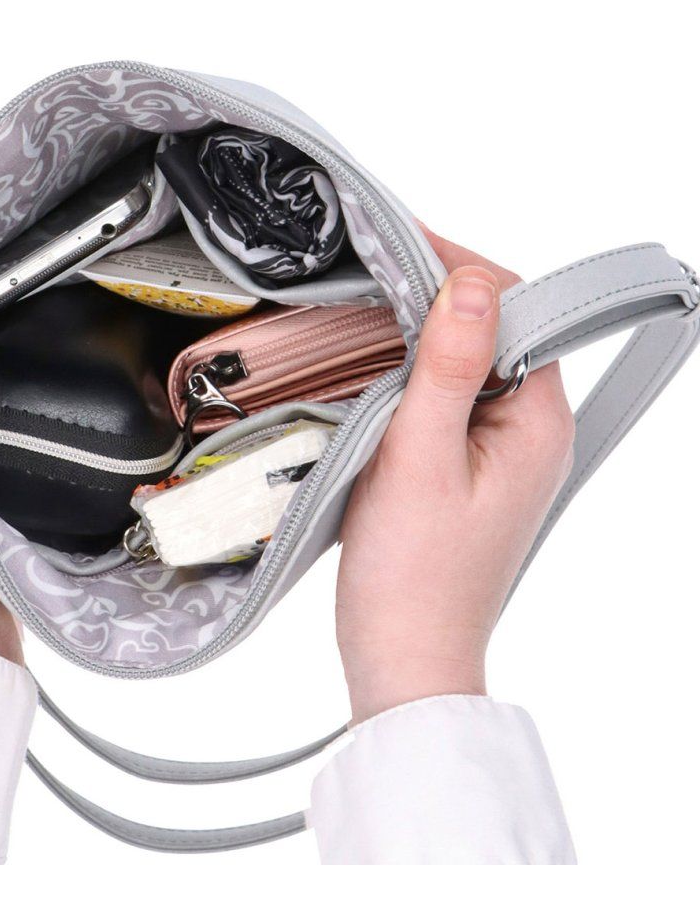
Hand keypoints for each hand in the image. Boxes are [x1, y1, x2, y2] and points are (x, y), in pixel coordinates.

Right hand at [336, 230, 573, 722]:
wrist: (404, 660)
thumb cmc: (414, 580)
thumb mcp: (420, 461)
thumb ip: (446, 369)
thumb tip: (468, 286)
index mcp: (538, 422)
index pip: (512, 307)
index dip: (455, 266)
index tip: (395, 239)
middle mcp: (531, 430)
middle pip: (491, 326)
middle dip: (430, 290)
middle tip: (365, 265)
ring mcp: (501, 450)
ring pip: (465, 359)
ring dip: (415, 330)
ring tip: (359, 305)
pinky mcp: (467, 467)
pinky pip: (446, 395)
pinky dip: (408, 371)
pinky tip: (368, 367)